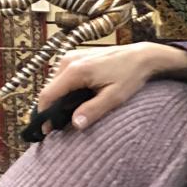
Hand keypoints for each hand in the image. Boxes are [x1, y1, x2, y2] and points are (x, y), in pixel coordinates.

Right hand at [34, 42, 186, 131]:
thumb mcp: (115, 97)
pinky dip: (65, 89)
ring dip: (59, 99)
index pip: (47, 95)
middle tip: (60, 125)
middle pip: (49, 89)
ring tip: (71, 113)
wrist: (142, 56)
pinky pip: (62, 76)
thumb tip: (75, 124)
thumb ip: (93, 110)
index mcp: (75, 70)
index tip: (47, 130)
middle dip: (52, 108)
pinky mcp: (75, 56)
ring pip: (54, 83)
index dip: (44, 114)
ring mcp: (70, 56)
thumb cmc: (131, 76)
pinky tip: (78, 98)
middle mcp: (67, 60)